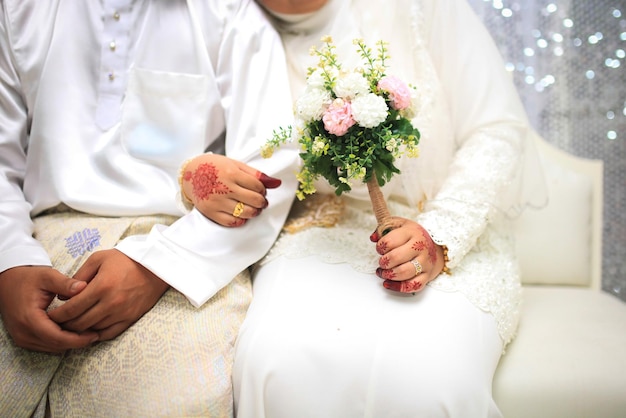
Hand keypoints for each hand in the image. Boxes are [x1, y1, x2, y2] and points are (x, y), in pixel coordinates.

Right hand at [0, 266, 97, 352]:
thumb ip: (65, 283)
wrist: (8, 281)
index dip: (78, 339)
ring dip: (69, 343)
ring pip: (51, 348)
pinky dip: (60, 341)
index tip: (95, 334)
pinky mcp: (23, 338)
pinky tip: (74, 332)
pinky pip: (46, 345)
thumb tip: (84, 287)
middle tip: (96, 334)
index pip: (57, 337)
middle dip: (77, 342)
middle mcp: (23, 332)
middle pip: (55, 345)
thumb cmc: (28, 278)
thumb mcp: (48, 276)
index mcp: (29, 318)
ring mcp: (21, 337)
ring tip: (88, 333)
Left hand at [47, 249, 168, 340]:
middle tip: (57, 323)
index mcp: (101, 286)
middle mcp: (111, 303)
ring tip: (71, 326)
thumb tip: (63, 295)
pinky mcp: (130, 318)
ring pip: (93, 330)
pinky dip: (96, 334)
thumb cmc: (126, 260)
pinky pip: (109, 333)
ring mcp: (122, 313)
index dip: (57, 315)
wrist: (155, 267)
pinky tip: (90, 329)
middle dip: (65, 325)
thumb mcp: (99, 259)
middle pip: (80, 323)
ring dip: (80, 330)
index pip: (72, 309)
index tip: (50, 315)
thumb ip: (79, 276)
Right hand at [181, 154, 281, 226]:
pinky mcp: (211, 213)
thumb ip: (256, 174)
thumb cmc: (215, 167)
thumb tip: (277, 183)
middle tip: (260, 201)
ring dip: (254, 212)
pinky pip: (232, 222)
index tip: (261, 190)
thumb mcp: (235, 164)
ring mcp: (217, 202)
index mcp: (231, 173)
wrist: (189, 174)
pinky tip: (242, 215)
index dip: (263, 190)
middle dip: (262, 202)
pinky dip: (241, 220)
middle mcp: (224, 188)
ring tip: (253, 208)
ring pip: (246, 213)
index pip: (258, 187)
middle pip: (254, 201)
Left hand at [370, 217, 444, 292]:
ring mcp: (425, 262)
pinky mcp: (427, 275)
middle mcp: (420, 247)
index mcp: (411, 232)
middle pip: (396, 257)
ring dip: (389, 275)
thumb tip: (373, 237)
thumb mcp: (399, 224)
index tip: (380, 249)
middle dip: (384, 262)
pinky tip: (388, 283)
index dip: (380, 247)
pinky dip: (398, 287)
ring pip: (404, 272)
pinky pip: (412, 285)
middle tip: (382, 262)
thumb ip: (383, 227)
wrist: (436, 246)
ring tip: (383, 272)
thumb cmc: (413, 235)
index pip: (390, 241)